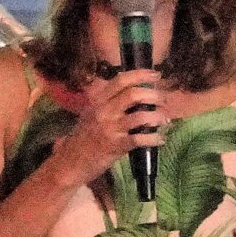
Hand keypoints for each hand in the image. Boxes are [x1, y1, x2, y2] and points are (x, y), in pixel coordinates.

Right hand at [53, 71, 167, 184]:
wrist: (70, 162)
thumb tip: (138, 94)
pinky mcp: (116, 146)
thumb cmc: (84, 138)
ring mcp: (110, 128)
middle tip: (163, 100)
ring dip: (158, 116)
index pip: (120, 80)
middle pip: (133, 94)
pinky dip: (154, 138)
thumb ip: (109, 103)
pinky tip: (160, 139)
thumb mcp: (92, 114)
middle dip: (154, 95)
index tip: (156, 75)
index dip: (141, 75)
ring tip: (165, 120)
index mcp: (98, 100)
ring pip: (140, 116)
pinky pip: (140, 139)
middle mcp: (104, 111)